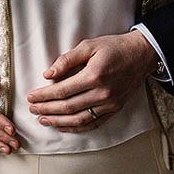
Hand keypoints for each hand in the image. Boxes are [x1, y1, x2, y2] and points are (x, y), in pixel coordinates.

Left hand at [26, 31, 157, 132]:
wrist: (141, 54)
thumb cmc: (114, 46)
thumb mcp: (89, 45)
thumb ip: (67, 59)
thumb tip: (48, 74)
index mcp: (94, 75)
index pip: (62, 90)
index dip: (44, 95)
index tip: (31, 97)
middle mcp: (102, 93)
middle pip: (68, 107)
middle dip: (47, 109)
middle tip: (32, 109)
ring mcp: (110, 104)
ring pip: (79, 119)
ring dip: (59, 122)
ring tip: (43, 120)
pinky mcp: (115, 109)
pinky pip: (93, 123)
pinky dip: (76, 128)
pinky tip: (64, 126)